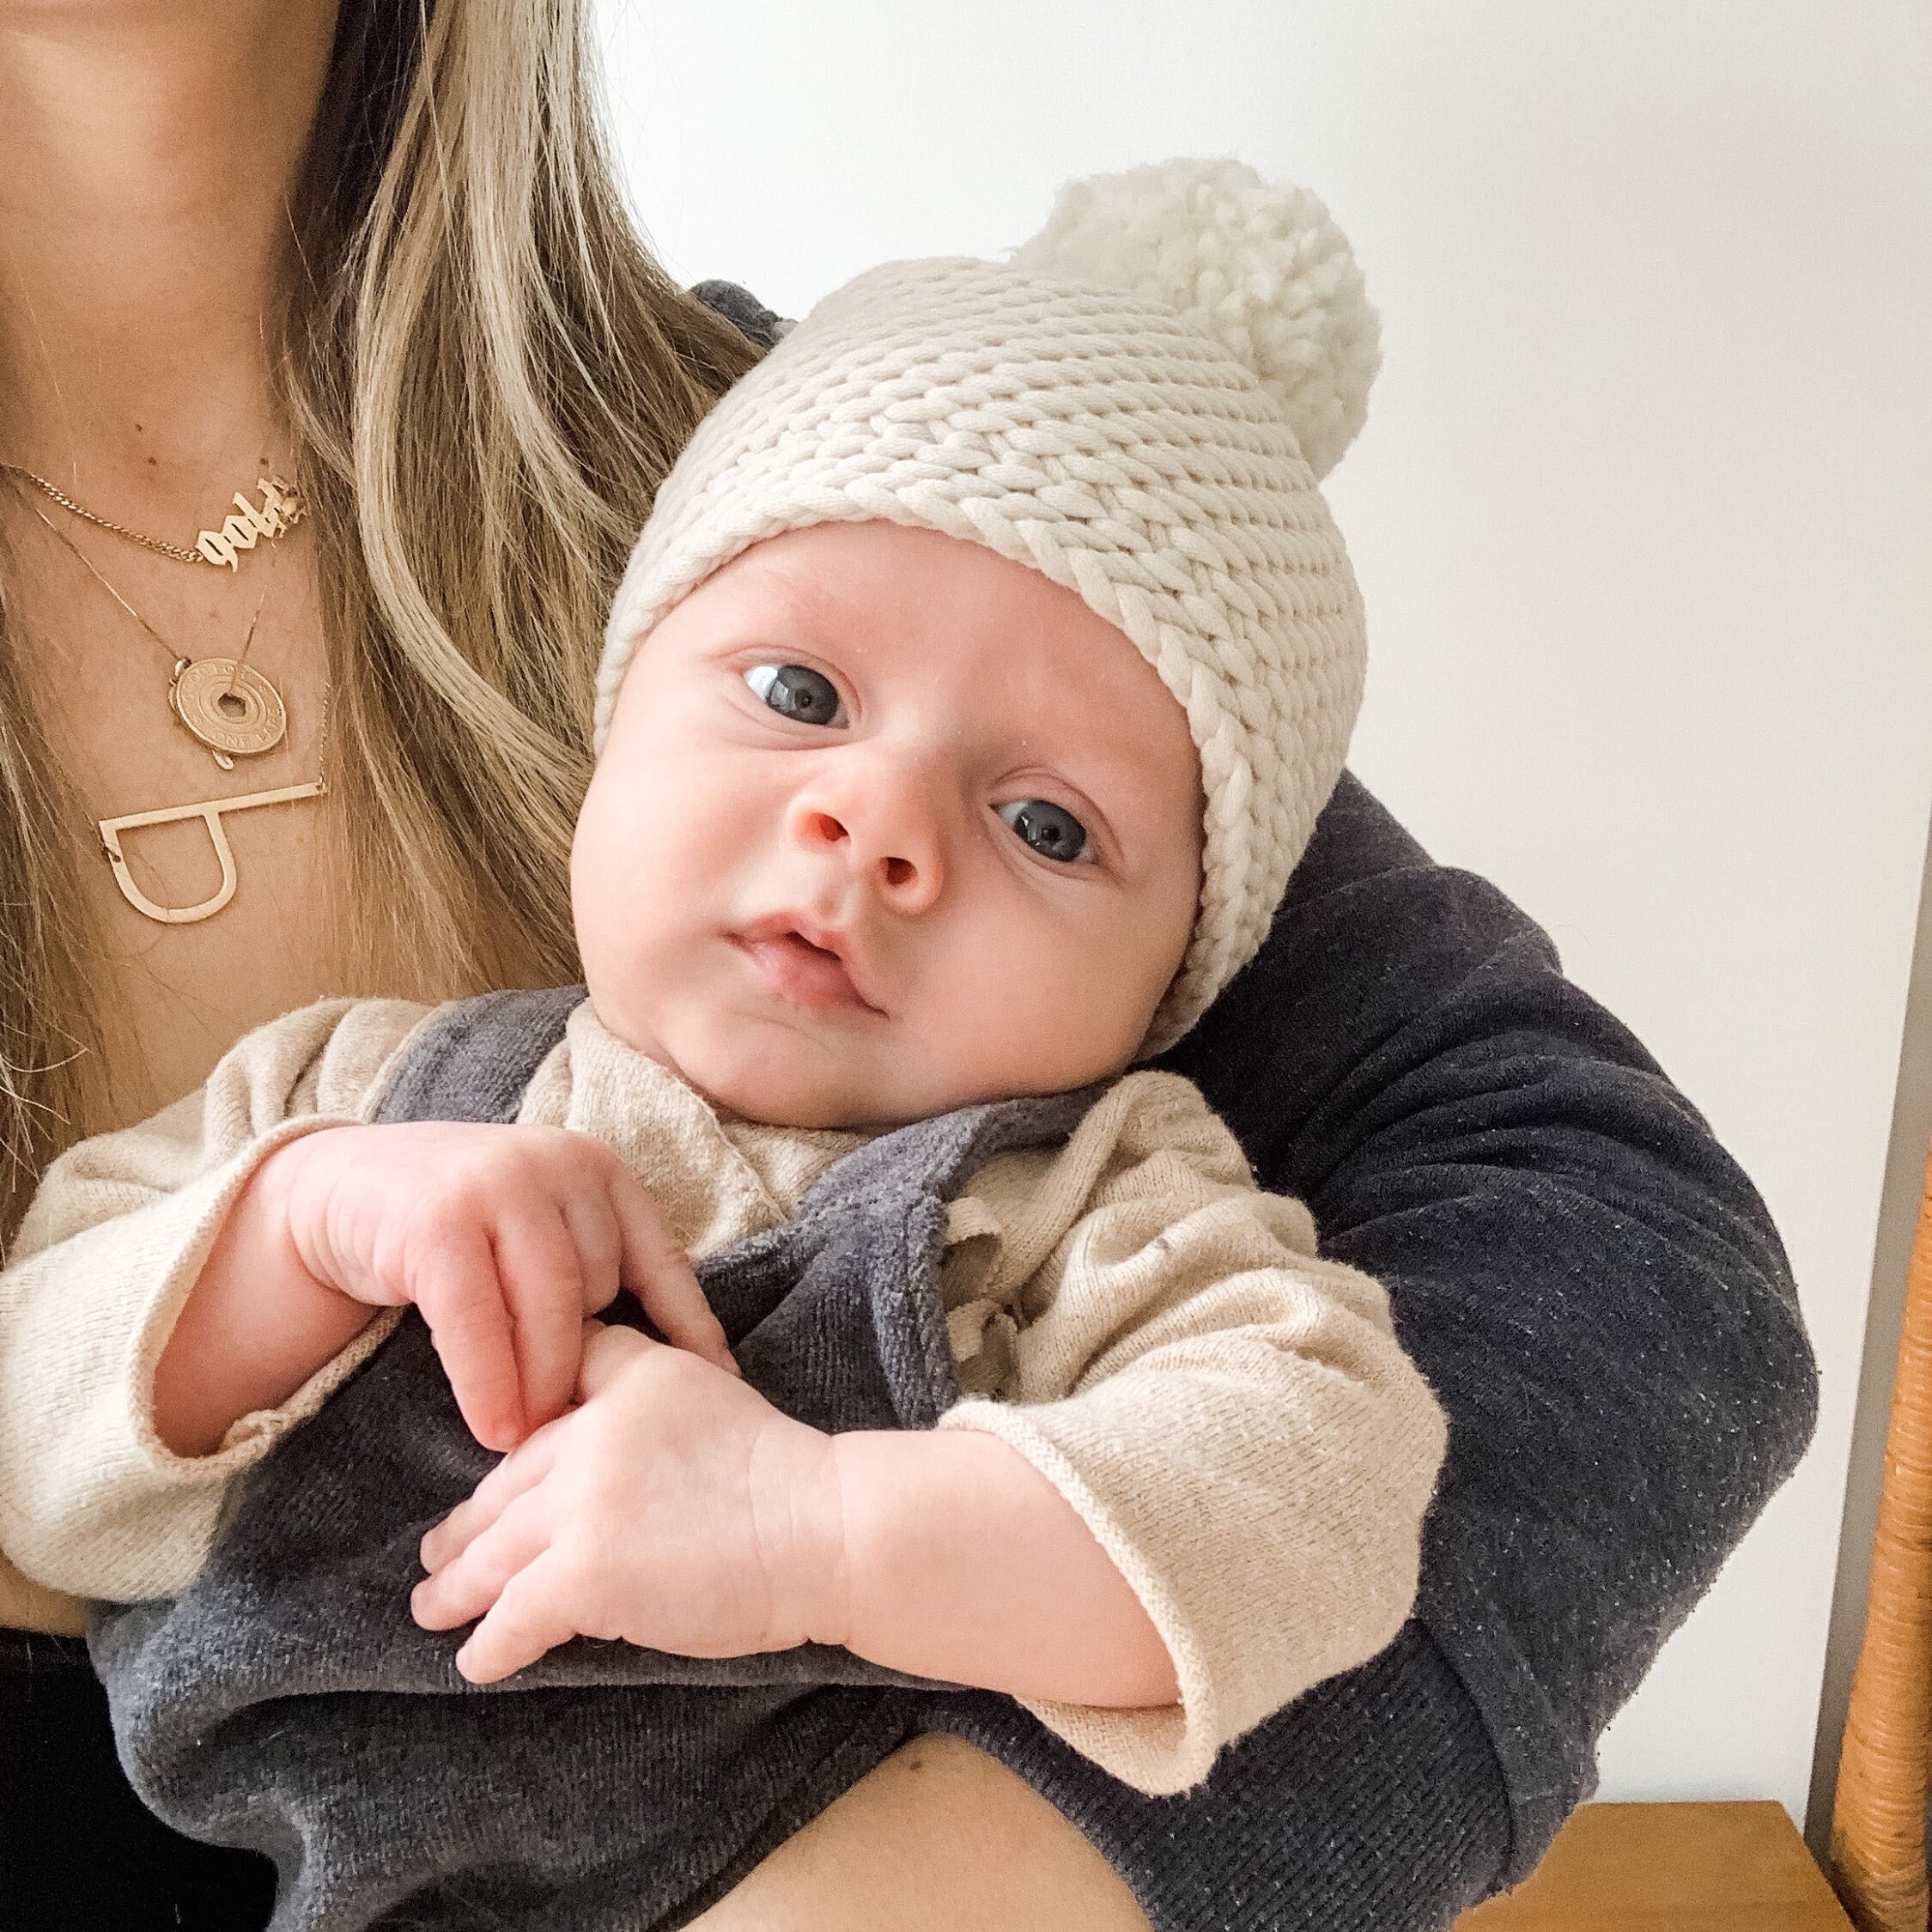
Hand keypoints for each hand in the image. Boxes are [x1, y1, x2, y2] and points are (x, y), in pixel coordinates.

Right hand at [259, 1122, 733, 1450]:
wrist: (341, 1190)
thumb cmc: (460, 1229)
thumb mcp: (539, 1235)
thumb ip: (592, 1273)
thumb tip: (677, 1365)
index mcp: (598, 1169)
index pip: (662, 1260)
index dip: (689, 1330)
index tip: (718, 1389)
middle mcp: (558, 1163)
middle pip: (601, 1289)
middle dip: (591, 1368)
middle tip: (580, 1435)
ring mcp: (498, 1183)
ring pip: (551, 1305)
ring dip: (544, 1383)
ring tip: (534, 1440)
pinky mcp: (438, 1221)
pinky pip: (480, 1322)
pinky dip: (490, 1384)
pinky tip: (493, 1428)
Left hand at [411, 1322, 844, 1681]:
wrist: (824, 1527)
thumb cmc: (787, 1478)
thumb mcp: (714, 1394)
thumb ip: (650, 1400)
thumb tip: (601, 1456)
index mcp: (629, 1379)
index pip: (549, 1407)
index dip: (512, 1451)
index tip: (487, 1477)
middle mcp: (591, 1432)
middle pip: (509, 1484)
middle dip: (468, 1525)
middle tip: (437, 1550)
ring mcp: (582, 1504)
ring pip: (495, 1551)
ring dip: (458, 1587)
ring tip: (433, 1607)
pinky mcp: (582, 1573)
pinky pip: (514, 1616)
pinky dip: (491, 1645)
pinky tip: (477, 1663)